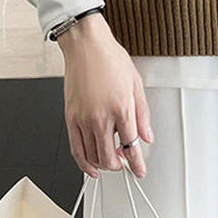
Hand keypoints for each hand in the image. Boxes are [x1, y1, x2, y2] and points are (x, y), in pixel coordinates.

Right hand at [58, 12, 153, 178]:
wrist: (86, 45)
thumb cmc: (110, 59)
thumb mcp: (136, 84)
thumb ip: (142, 114)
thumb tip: (147, 136)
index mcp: (122, 109)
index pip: (132, 146)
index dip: (137, 164)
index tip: (139, 171)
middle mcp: (101, 118)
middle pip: (110, 158)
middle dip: (119, 165)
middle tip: (125, 162)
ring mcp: (83, 119)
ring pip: (93, 157)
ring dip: (103, 164)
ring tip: (110, 159)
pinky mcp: (70, 118)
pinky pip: (76, 149)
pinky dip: (83, 163)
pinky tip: (90, 166)